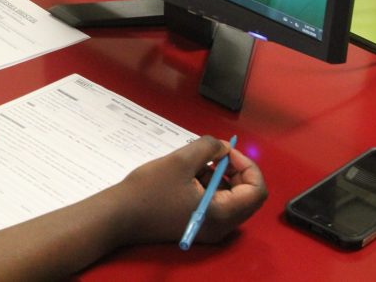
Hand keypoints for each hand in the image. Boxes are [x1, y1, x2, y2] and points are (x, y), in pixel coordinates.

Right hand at [112, 136, 267, 245]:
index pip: (256, 190)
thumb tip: (223, 148)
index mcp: (222, 214)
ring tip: (194, 164)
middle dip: (233, 170)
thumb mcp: (180, 160)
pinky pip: (214, 205)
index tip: (224, 152)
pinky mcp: (196, 226)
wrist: (119, 215)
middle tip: (212, 155)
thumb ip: (208, 148)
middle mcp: (221, 226)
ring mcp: (209, 228)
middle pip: (246, 196)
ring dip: (219, 177)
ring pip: (230, 199)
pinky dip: (208, 187)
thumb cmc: (149, 189)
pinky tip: (187, 176)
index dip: (246, 165)